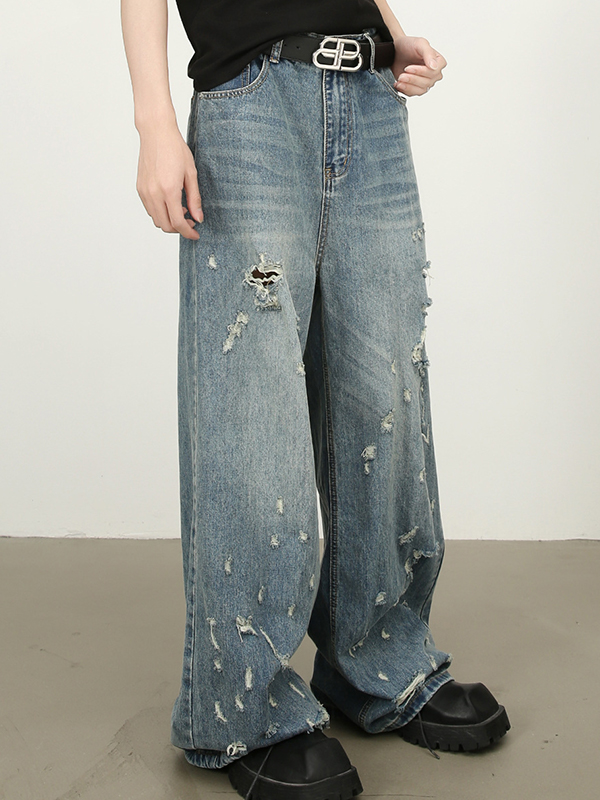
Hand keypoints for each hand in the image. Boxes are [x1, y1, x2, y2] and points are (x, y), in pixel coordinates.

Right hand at [136, 124, 202, 239]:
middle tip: (191, 222)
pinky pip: (150, 209)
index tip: (196, 234)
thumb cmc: (175, 149)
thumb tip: (198, 218)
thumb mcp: (191, 174)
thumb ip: (195, 199)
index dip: (188, 232)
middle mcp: (154, 193)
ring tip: (182, 211)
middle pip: (165, 225)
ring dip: (169, 221)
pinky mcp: (140, 188)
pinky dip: (161, 212)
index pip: (177, 222)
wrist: (156, 133)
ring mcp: (145, 192)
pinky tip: (171, 203)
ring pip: (156, 219)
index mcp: (168, 190)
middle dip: (179, 229)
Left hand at [391, 36, 445, 96]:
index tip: (408, 68)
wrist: (395, 51)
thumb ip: (429, 53)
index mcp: (439, 62)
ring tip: (400, 78)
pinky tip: (398, 84)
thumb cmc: (408, 45)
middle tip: (402, 74)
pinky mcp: (416, 88)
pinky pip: (414, 93)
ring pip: (421, 89)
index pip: (433, 72)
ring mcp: (426, 82)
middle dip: (413, 78)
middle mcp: (435, 74)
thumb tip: (435, 67)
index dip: (421, 72)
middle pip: (427, 82)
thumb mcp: (420, 44)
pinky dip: (405, 90)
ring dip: (409, 85)